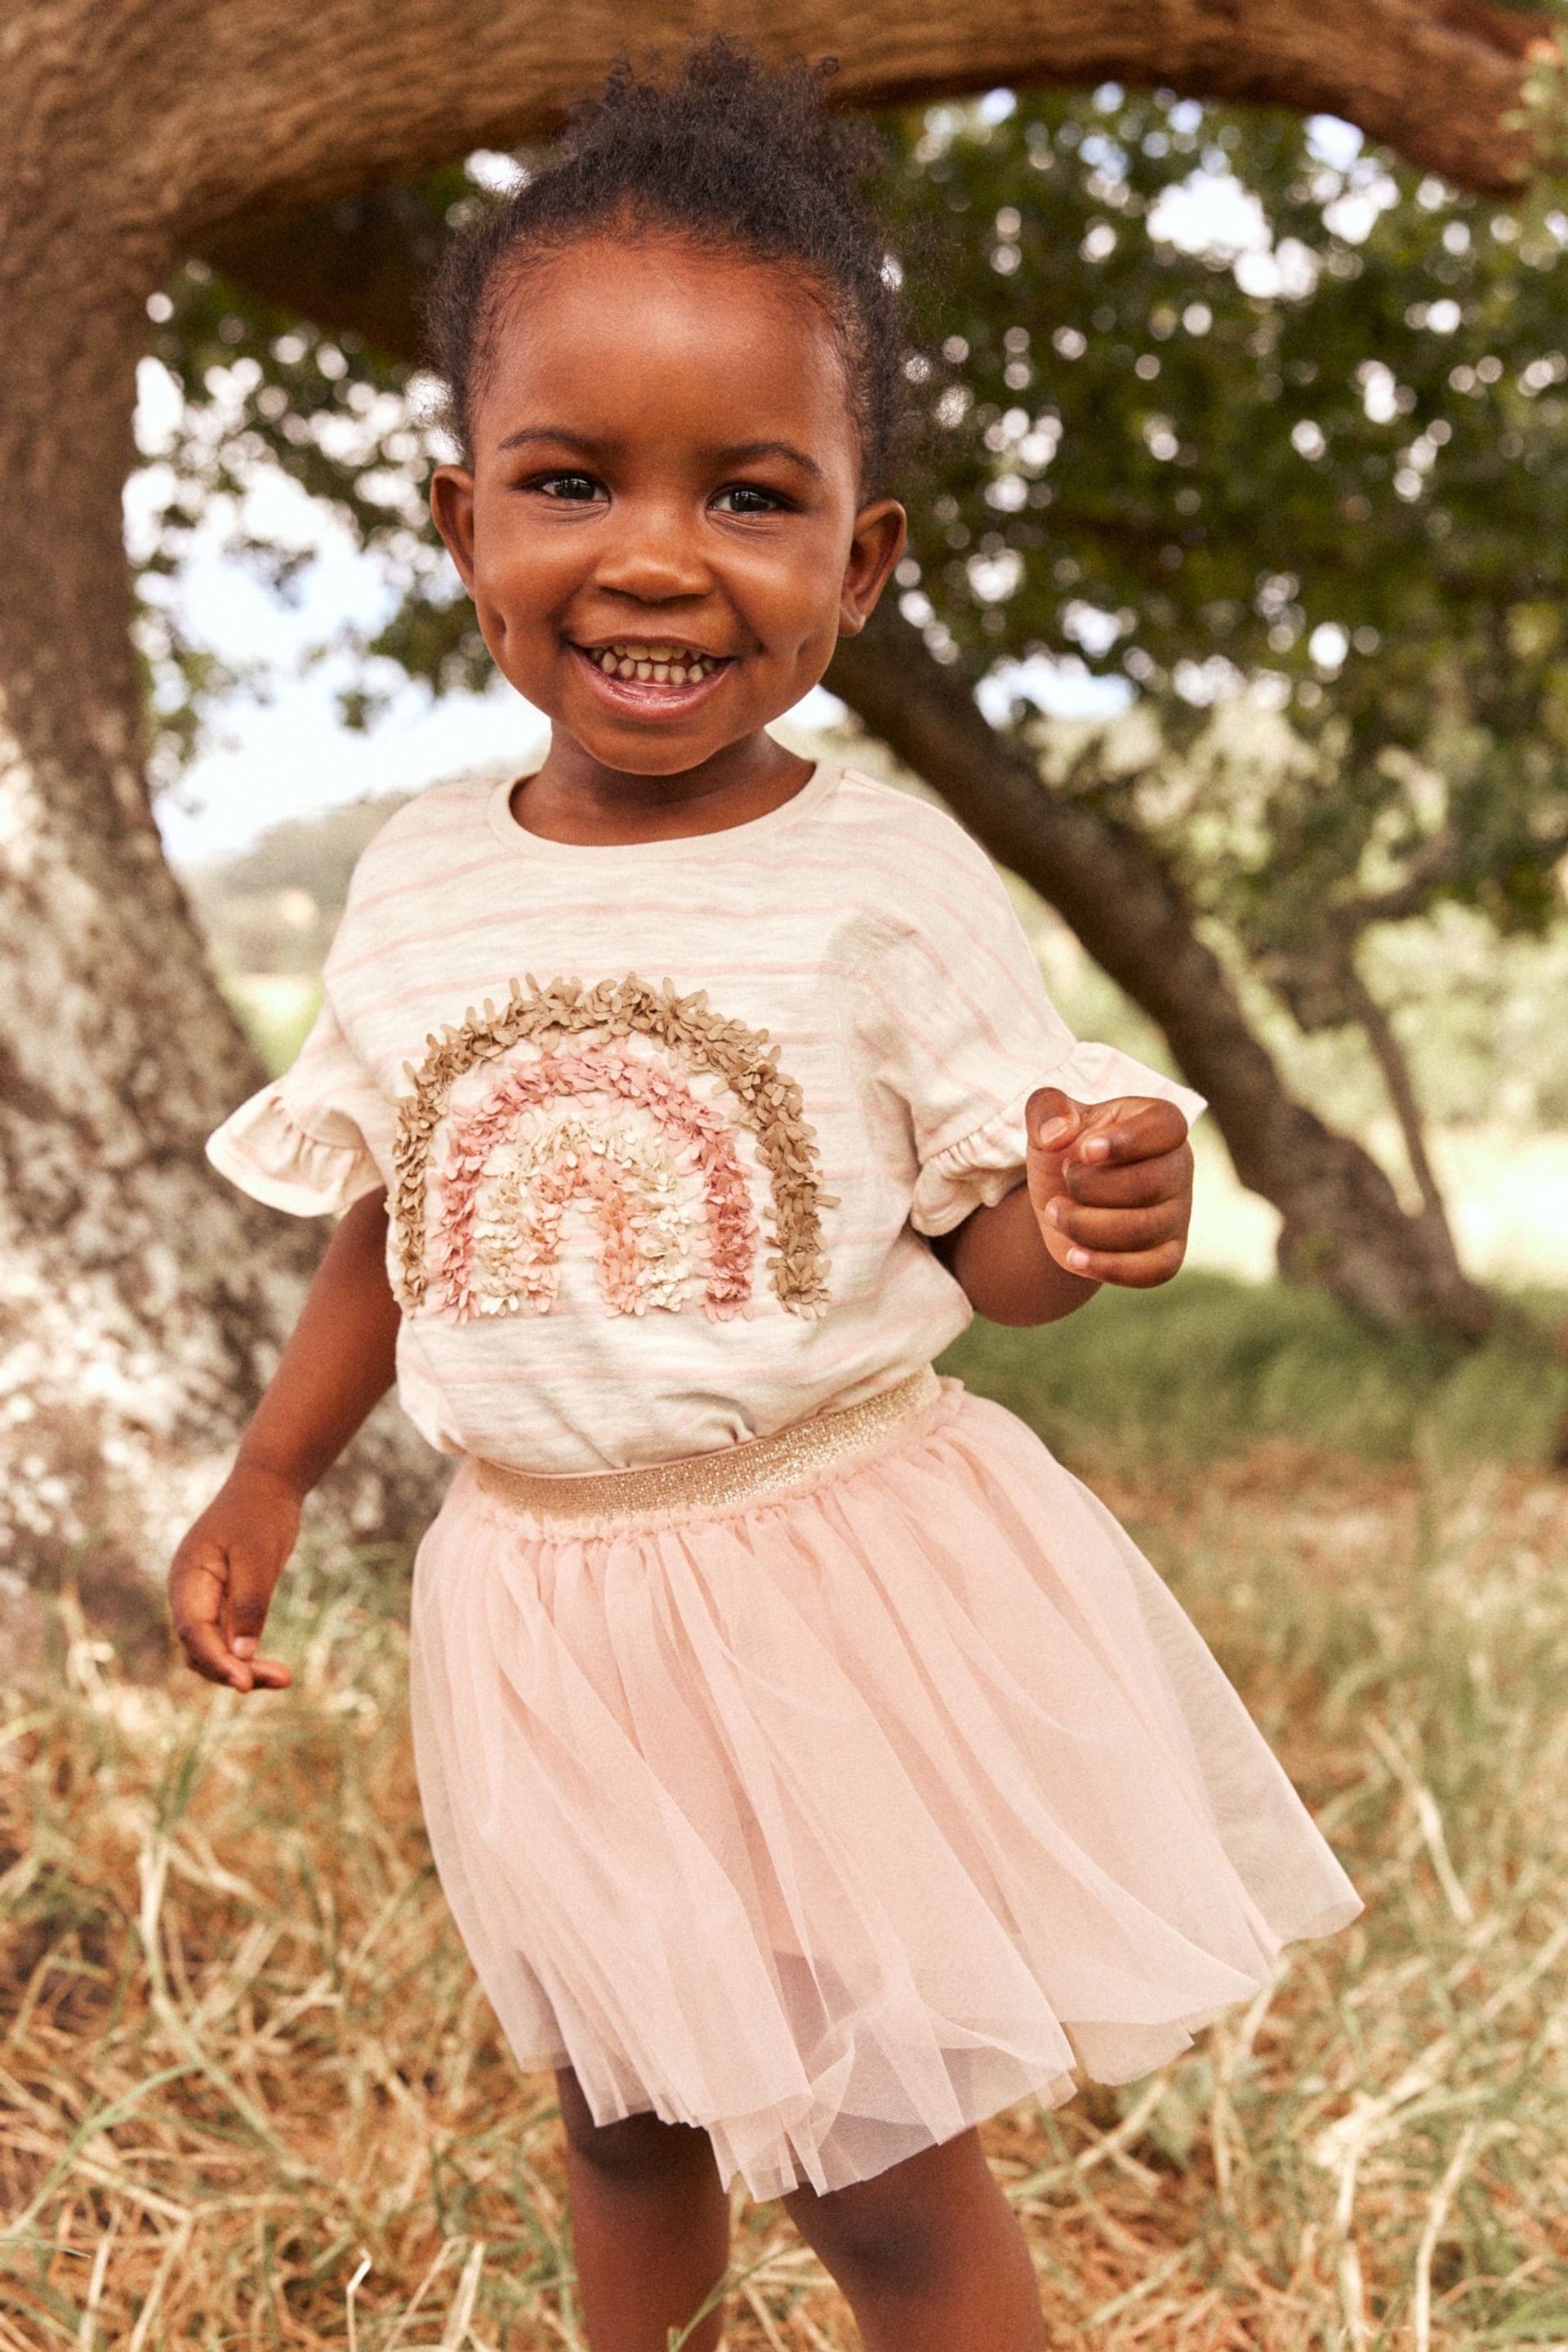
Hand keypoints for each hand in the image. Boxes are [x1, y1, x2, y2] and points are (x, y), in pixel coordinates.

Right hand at [167, 1462, 299, 1692]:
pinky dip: (248, 1657)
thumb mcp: (258, 1556)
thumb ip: (249, 1604)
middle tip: (282, 1679)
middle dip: (234, 1670)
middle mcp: (189, 1596)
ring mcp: (205, 1602)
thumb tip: (241, 1655)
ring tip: (284, 1678)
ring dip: (243, 1669)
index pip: (193, 1631)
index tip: (244, 1683)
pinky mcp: (225, 1605)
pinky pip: (229, 1641)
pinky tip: (276, 1671)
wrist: (267, 1485)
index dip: (216, 1661)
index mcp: (187, 1579)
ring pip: (215, 1650)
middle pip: (201, 1649)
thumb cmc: (259, 1514)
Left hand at [1025, 1088, 1192, 1288]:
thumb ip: (1046, 1109)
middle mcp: (1179, 1166)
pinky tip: (1074, 1256)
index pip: (1166, 1128)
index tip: (1086, 1151)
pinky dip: (1108, 1267)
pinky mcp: (1168, 1254)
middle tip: (1064, 1179)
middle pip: (1145, 1185)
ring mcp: (1179, 1213)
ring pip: (1142, 1230)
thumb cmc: (1064, 1150)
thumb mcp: (1047, 1120)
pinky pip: (1152, 1271)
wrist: (1062, 1200)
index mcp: (1160, 1123)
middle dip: (1088, 1187)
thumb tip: (1056, 1134)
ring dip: (1084, 1225)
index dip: (1127, 1141)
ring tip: (1056, 1211)